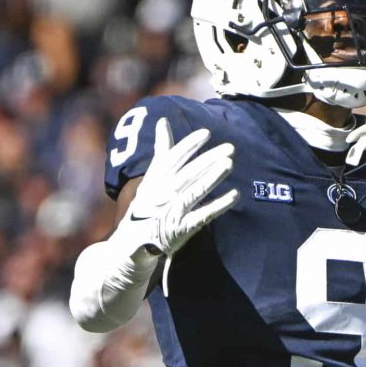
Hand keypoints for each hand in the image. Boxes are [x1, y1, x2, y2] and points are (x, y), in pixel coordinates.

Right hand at [112, 119, 238, 255]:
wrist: (131, 244)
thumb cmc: (147, 206)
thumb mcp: (151, 178)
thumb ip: (162, 151)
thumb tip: (163, 121)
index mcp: (155, 180)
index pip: (172, 158)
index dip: (189, 145)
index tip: (206, 133)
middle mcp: (162, 193)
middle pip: (188, 173)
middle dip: (208, 159)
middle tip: (229, 148)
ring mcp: (171, 211)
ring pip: (194, 191)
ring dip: (212, 178)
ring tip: (229, 164)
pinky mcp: (181, 228)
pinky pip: (202, 215)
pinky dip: (218, 205)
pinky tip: (234, 195)